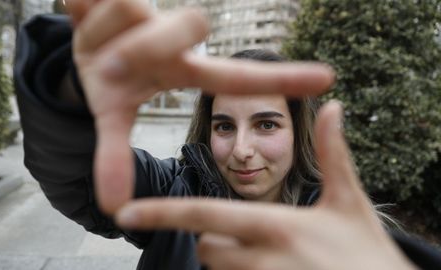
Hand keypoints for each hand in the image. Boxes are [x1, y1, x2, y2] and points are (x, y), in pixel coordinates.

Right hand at [65, 0, 334, 213]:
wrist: (83, 42)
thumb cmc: (110, 80)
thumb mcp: (112, 115)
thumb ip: (114, 157)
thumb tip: (112, 208)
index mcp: (183, 68)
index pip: (236, 75)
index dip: (280, 78)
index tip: (328, 79)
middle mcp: (176, 34)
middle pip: (189, 22)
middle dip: (145, 43)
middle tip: (113, 62)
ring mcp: (150, 7)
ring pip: (131, 5)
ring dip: (103, 32)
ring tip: (94, 42)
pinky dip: (80, 2)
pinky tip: (81, 7)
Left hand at [115, 102, 416, 269]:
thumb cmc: (367, 252)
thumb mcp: (350, 202)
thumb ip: (335, 154)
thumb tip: (334, 106)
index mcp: (277, 225)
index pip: (205, 216)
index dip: (161, 213)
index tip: (124, 213)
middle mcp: (263, 259)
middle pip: (206, 246)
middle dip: (215, 238)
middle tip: (247, 234)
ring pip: (219, 269)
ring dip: (230, 260)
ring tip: (267, 254)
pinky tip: (272, 267)